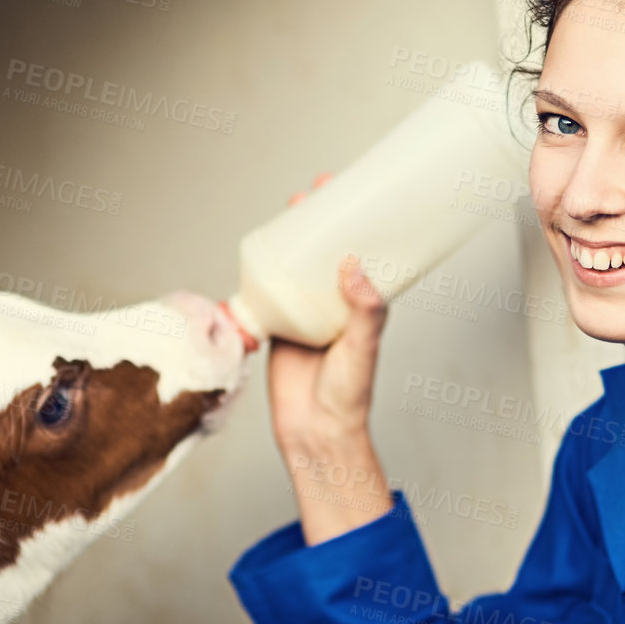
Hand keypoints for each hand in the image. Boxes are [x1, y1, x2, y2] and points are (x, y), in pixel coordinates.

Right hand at [265, 173, 390, 452]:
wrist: (313, 432)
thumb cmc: (348, 396)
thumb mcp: (363, 349)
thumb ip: (365, 310)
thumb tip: (354, 265)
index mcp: (361, 305)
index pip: (363, 253)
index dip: (360, 224)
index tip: (356, 195)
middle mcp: (333, 304)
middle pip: (326, 251)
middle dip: (322, 220)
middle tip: (317, 192)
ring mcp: (304, 312)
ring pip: (296, 266)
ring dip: (293, 238)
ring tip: (290, 209)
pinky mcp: (277, 324)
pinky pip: (269, 290)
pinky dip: (264, 270)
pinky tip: (259, 248)